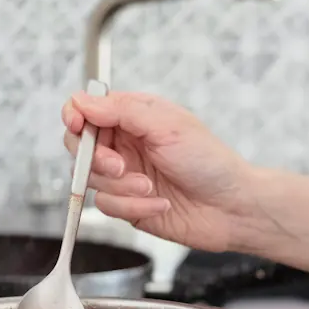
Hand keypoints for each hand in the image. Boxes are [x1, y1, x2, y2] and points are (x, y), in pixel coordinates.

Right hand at [62, 91, 272, 252]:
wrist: (232, 207)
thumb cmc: (210, 162)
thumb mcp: (167, 125)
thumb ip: (121, 111)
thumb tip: (82, 101)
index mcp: (134, 117)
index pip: (87, 110)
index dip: (75, 116)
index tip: (77, 124)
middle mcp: (126, 145)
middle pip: (79, 147)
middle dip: (96, 159)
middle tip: (121, 166)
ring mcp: (125, 177)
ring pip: (91, 180)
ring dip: (121, 187)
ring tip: (151, 187)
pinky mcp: (129, 205)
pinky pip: (108, 206)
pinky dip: (133, 206)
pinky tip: (160, 204)